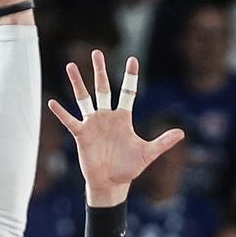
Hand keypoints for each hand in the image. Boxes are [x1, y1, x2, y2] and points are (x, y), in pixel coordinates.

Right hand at [46, 52, 184, 206]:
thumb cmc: (129, 168)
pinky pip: (70, 120)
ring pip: (84, 99)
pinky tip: (53, 102)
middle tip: (97, 52)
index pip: (127, 92)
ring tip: (71, 66)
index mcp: (123, 118)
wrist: (112, 183)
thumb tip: (182, 133)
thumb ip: (163, 142)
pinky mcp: (81, 134)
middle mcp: (107, 117)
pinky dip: (61, 113)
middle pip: (102, 88)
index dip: (130, 76)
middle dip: (99, 70)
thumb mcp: (148, 153)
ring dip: (78, 83)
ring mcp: (93, 124)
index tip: (132, 59)